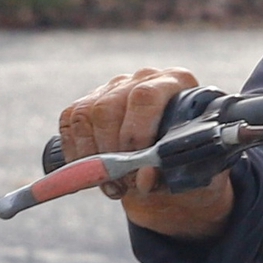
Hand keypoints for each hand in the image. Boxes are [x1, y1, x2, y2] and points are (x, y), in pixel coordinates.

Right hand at [58, 65, 235, 241]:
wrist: (173, 169)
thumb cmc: (189, 164)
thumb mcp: (192, 171)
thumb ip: (174, 174)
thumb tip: (143, 178)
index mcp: (176, 83)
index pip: (146, 97)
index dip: (136, 132)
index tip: (136, 164)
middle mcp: (143, 78)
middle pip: (109, 107)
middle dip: (111, 151)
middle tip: (123, 182)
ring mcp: (114, 88)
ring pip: (86, 114)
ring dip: (91, 156)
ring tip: (111, 184)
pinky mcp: (90, 102)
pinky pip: (70, 121)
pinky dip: (75, 152)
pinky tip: (90, 174)